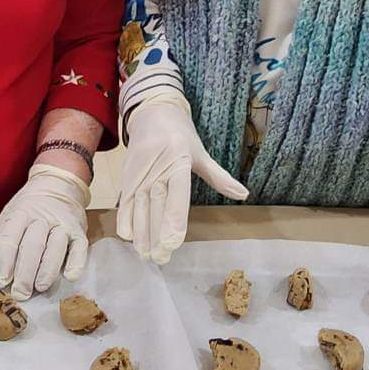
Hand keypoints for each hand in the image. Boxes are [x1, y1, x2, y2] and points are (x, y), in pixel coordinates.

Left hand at [0, 164, 90, 299]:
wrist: (57, 185)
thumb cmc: (29, 208)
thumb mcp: (11, 216)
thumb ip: (6, 241)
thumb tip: (1, 272)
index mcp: (20, 213)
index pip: (10, 237)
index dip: (4, 260)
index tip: (1, 280)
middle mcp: (42, 217)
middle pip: (33, 245)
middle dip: (25, 272)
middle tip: (20, 293)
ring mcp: (62, 223)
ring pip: (56, 247)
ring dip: (47, 269)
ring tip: (40, 287)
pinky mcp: (79, 231)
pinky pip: (80, 247)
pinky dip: (77, 262)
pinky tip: (70, 276)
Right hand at [115, 94, 248, 263]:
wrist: (151, 112)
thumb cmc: (180, 134)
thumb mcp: (201, 152)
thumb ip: (220, 177)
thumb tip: (244, 194)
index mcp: (178, 160)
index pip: (177, 193)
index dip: (174, 218)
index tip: (173, 241)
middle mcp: (156, 167)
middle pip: (155, 205)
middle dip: (156, 234)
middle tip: (161, 258)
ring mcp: (139, 172)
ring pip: (138, 207)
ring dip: (141, 232)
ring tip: (146, 255)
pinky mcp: (127, 176)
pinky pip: (125, 201)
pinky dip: (126, 219)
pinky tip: (129, 237)